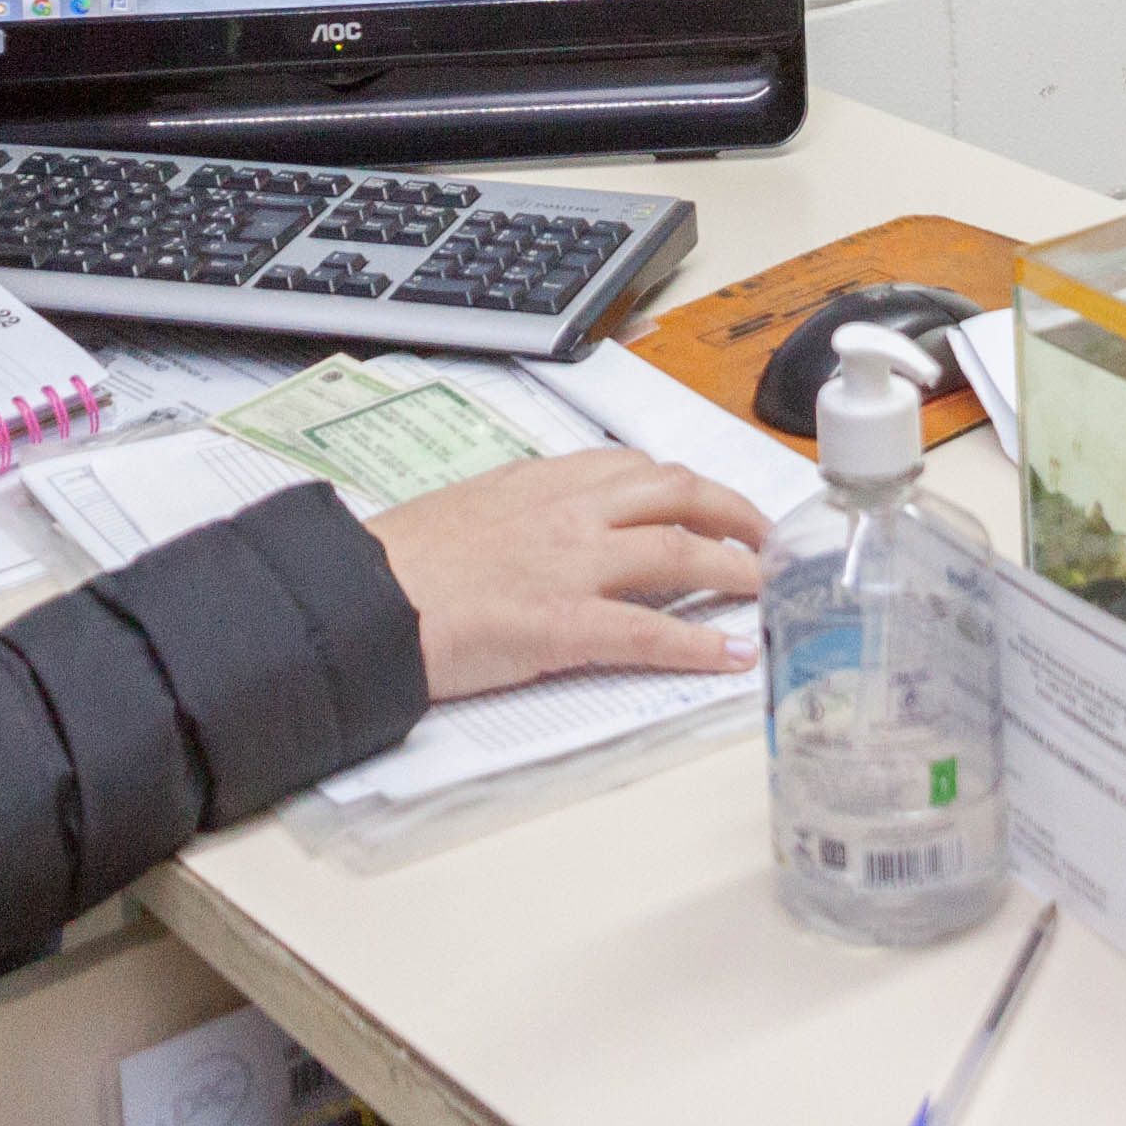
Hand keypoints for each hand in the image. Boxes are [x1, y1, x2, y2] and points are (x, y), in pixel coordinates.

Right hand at [361, 449, 771, 700]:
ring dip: (736, 569)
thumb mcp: (468, 508)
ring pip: (680, 551)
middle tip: (767, 537)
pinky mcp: (563, 624)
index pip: (636, 468)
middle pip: (678, 494)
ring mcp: (571, 564)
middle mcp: (567, 511)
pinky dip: (699, 644)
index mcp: (542, 481)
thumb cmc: (398, 562)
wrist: (358, 597)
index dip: (688, 485)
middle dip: (735, 512)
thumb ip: (520, 509)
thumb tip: (543, 525)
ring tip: (768, 589)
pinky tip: (731, 657)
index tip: (713, 500)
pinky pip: (649, 630)